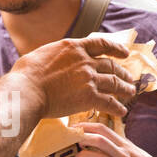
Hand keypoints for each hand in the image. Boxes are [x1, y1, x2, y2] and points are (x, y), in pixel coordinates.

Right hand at [11, 36, 134, 119]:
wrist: (26, 91)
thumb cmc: (26, 74)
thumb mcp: (42, 54)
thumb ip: (55, 56)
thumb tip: (52, 59)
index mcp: (73, 47)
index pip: (101, 44)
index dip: (116, 48)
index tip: (124, 53)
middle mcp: (85, 61)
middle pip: (111, 65)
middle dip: (122, 72)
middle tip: (128, 78)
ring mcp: (89, 78)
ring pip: (114, 83)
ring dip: (124, 88)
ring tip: (130, 93)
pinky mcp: (89, 97)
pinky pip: (109, 102)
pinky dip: (117, 107)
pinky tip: (121, 112)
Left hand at [74, 122, 156, 156]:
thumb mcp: (136, 153)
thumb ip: (121, 147)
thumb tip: (106, 141)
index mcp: (126, 145)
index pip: (104, 130)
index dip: (86, 127)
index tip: (74, 128)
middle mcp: (123, 154)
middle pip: (99, 140)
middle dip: (81, 138)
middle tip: (68, 141)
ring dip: (82, 156)